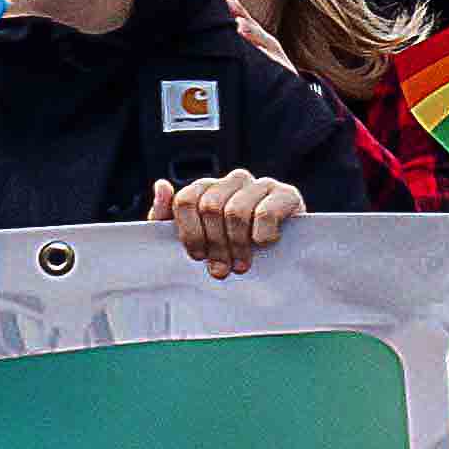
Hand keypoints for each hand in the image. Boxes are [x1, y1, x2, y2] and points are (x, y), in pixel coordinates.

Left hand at [149, 171, 302, 276]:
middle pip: (210, 207)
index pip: (186, 200)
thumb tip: (161, 185)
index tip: (198, 257)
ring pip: (236, 211)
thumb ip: (166, 216)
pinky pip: (265, 213)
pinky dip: (262, 236)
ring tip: (241, 264)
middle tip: (222, 268)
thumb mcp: (193, 239)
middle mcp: (234, 180)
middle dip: (214, 244)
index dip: (190, 233)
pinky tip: (264, 245)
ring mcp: (261, 185)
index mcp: (209, 188)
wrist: (280, 262)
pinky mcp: (287, 195)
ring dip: (237, 245)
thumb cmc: (232, 250)